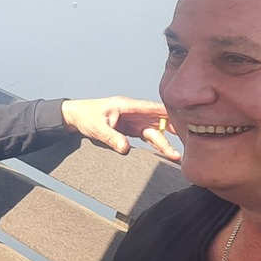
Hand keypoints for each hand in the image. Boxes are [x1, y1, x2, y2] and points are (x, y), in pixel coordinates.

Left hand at [61, 97, 178, 162]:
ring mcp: (132, 121)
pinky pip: (146, 135)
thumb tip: (125, 148)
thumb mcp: (97, 127)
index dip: (168, 113)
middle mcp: (133, 112)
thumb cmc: (84, 116)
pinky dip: (156, 143)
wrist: (74, 116)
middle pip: (156, 122)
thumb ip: (111, 137)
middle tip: (185, 143)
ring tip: (176, 155)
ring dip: (164, 141)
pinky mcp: (130, 129)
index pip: (152, 108)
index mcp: (127, 106)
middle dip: (171, 131)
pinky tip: (165, 151)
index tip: (184, 118)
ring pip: (153, 130)